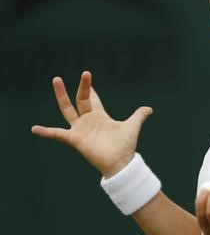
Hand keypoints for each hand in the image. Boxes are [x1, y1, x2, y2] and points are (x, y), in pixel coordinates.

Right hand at [31, 71, 152, 176]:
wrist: (121, 162)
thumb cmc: (125, 146)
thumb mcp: (133, 126)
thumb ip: (139, 116)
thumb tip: (149, 109)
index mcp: (100, 116)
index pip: (93, 99)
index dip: (90, 89)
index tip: (87, 76)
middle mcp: (88, 121)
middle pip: (81, 99)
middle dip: (82, 86)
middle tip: (83, 73)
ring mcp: (80, 129)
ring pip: (67, 109)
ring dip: (61, 95)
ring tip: (56, 80)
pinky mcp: (75, 139)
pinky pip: (57, 134)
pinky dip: (46, 132)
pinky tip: (34, 129)